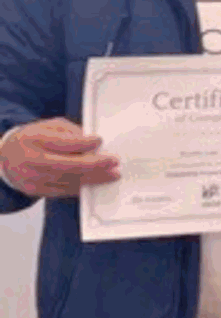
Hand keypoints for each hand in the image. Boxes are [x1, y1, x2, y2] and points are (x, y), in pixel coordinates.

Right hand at [0, 117, 118, 196]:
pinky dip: (81, 187)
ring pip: (68, 180)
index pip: (63, 143)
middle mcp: (32, 160)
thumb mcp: (48, 126)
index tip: (100, 140)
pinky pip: (63, 191)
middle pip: (68, 165)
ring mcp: (32, 178)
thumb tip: (93, 143)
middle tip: (114, 162)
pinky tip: (95, 182)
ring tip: (112, 175)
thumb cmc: (33, 139)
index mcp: (34, 139)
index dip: (84, 143)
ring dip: (94, 178)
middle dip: (95, 165)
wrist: (6, 157)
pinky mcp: (35, 190)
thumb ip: (70, 131)